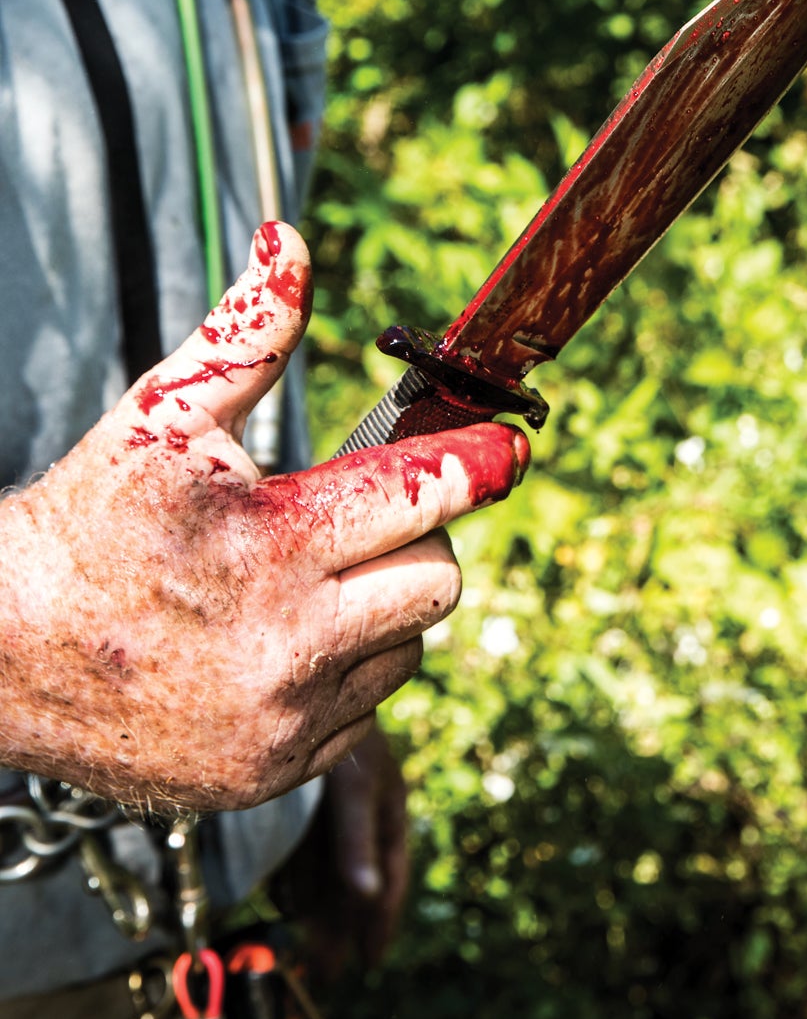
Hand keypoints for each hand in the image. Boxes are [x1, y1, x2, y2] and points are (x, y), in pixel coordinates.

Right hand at [0, 223, 528, 809]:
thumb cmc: (85, 523)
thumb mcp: (164, 415)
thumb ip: (249, 331)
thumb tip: (291, 242)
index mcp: (273, 548)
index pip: (423, 497)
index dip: (475, 464)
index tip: (510, 447)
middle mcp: (288, 646)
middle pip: (438, 580)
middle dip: (416, 538)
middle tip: (365, 519)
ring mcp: (280, 723)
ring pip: (407, 649)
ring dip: (382, 609)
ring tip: (308, 583)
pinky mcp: (268, 776)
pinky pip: (361, 713)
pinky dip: (342, 674)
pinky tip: (280, 645)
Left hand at [280, 717, 409, 978]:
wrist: (306, 683)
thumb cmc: (342, 732)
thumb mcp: (354, 790)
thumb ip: (357, 843)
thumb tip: (368, 898)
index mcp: (387, 807)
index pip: (390, 875)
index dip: (381, 919)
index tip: (370, 961)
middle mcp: (361, 811)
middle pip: (355, 881)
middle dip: (343, 927)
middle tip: (326, 973)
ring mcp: (331, 807)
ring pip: (327, 871)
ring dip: (318, 911)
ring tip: (307, 951)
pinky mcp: (302, 803)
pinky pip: (301, 853)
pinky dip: (295, 882)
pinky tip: (285, 903)